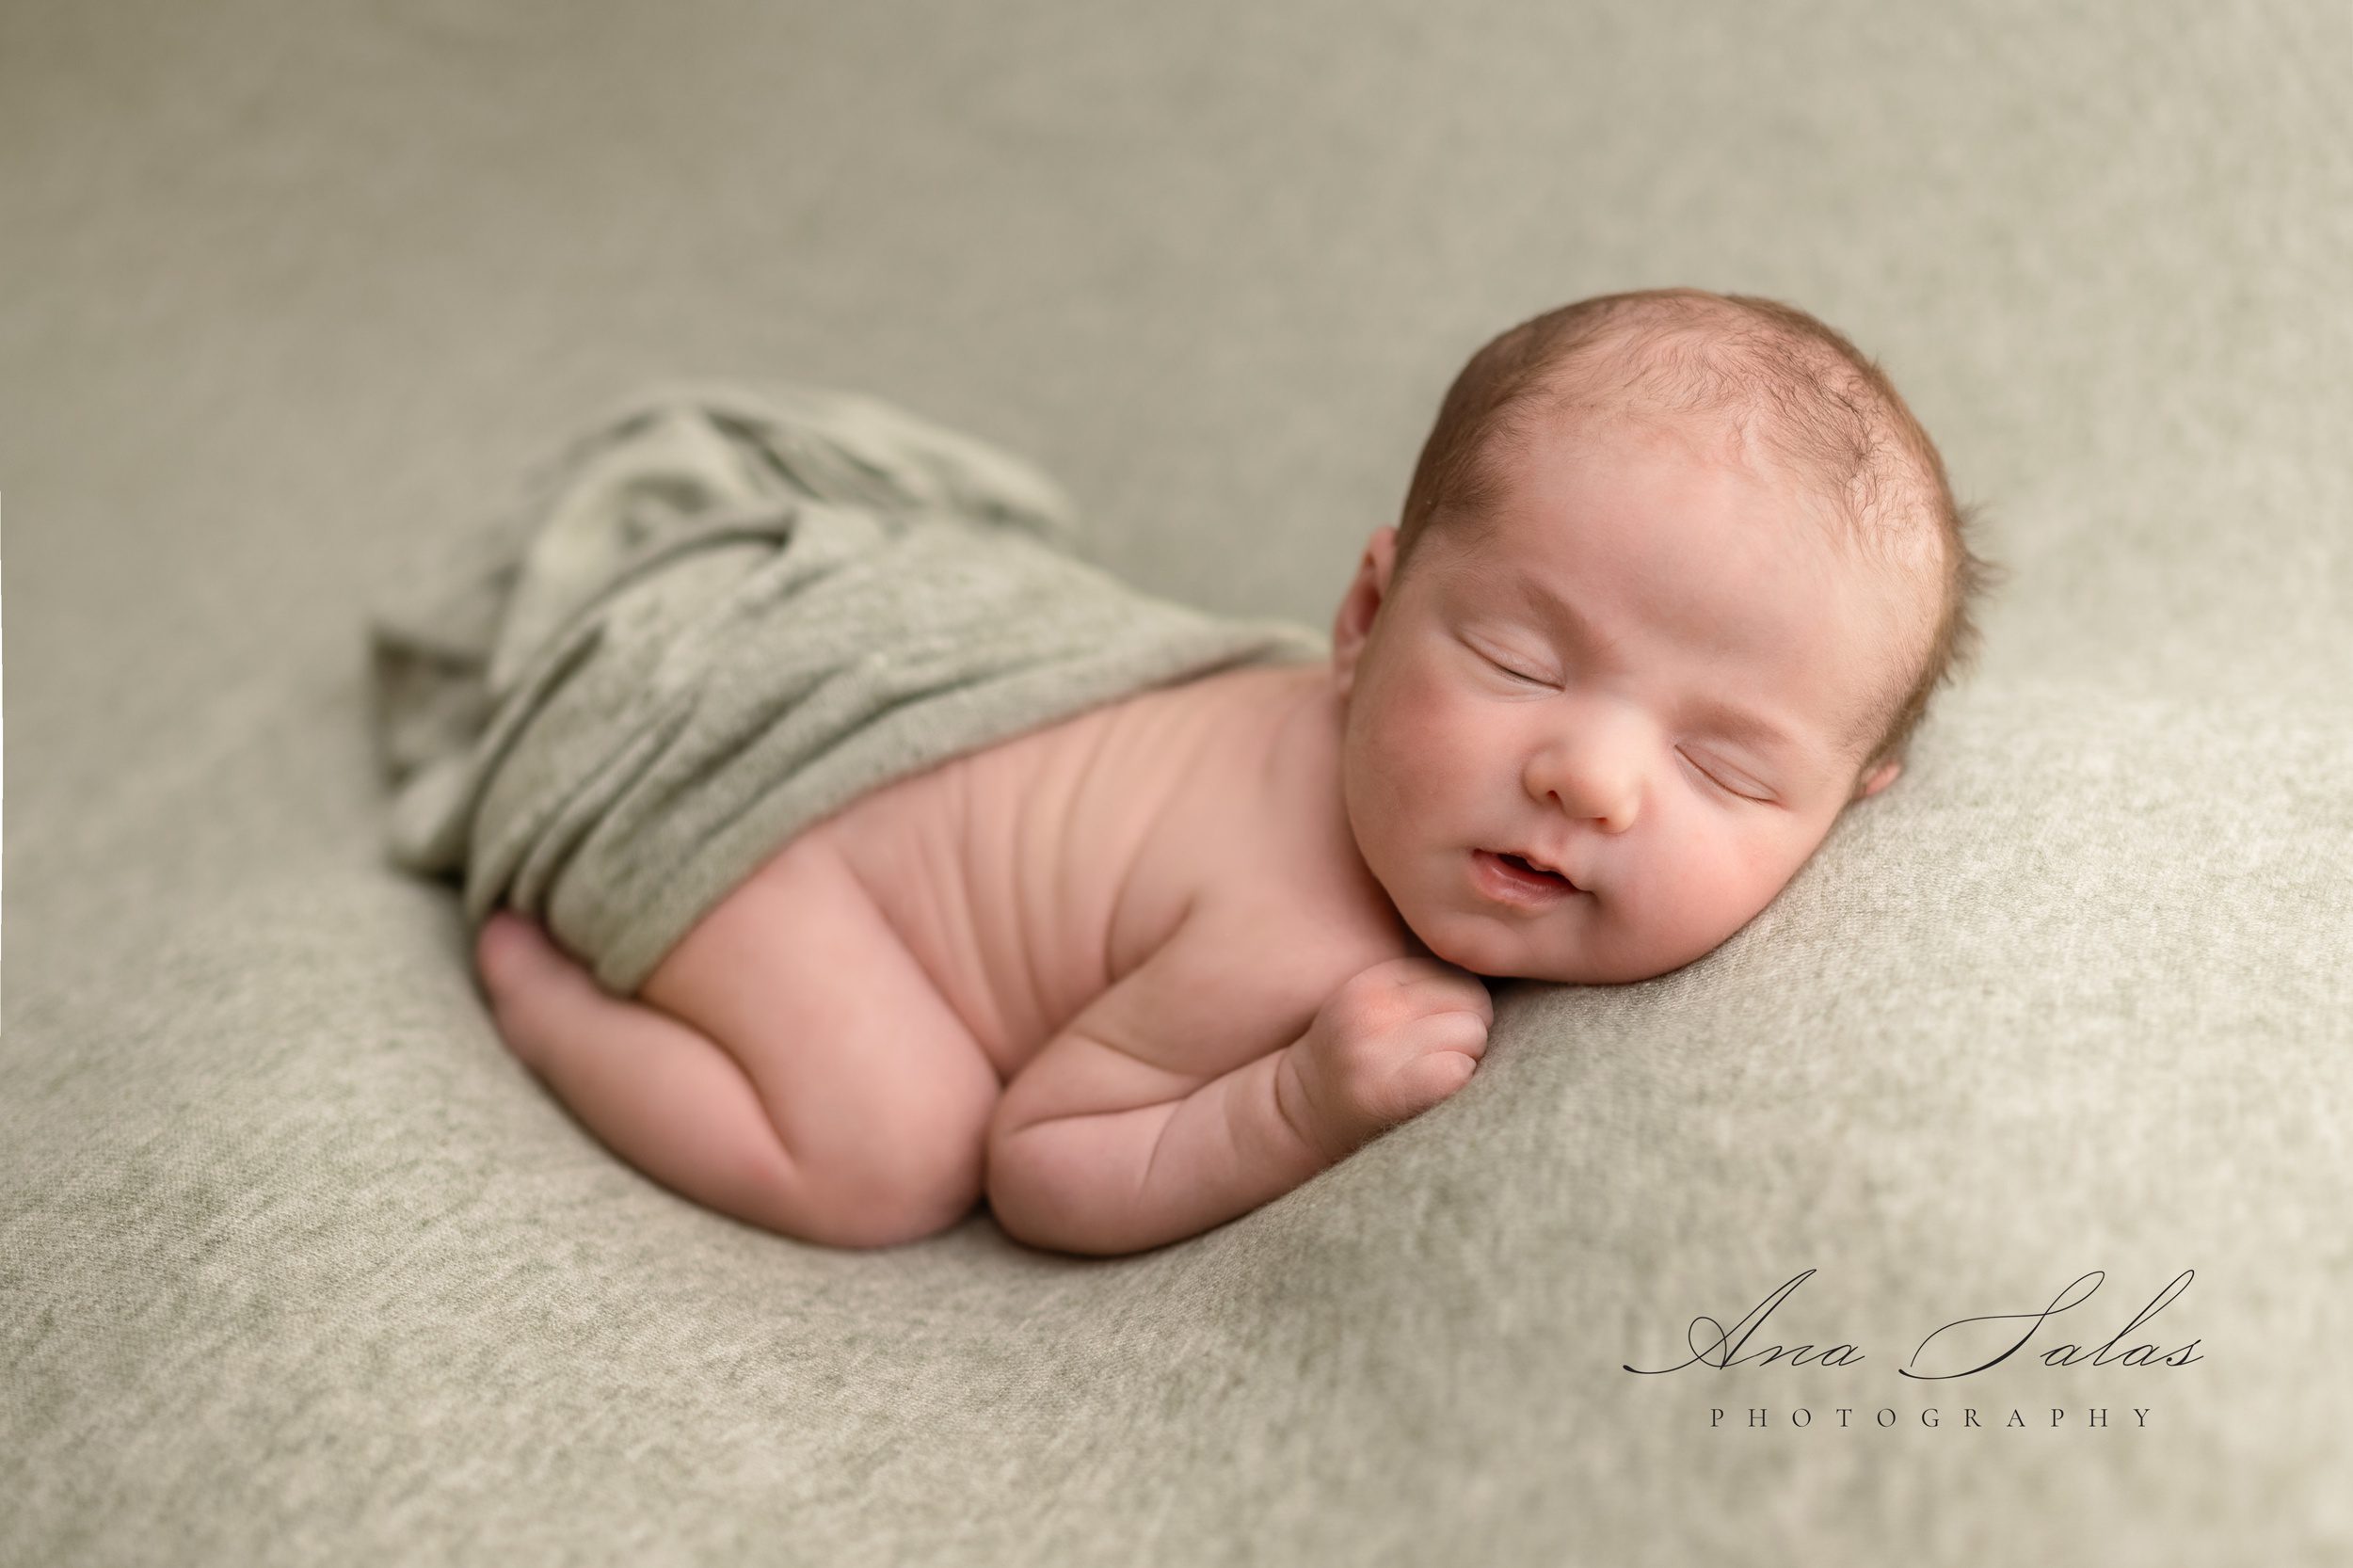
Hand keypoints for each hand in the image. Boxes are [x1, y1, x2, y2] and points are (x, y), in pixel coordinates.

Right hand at [1286, 957, 1492, 1161]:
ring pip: (1473, 1035)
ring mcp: (1375, 1048)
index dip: (1463, 1012)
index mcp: (1377, 979)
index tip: (1437, 1037)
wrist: (1297, 1115)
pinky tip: (1432, 1095)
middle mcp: (1373, 1007)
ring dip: (1467, 1060)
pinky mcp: (1383, 1089)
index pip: (1462, 977)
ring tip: (1433, 1076)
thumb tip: (1507, 973)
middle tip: (1439, 1060)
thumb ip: (1427, 988)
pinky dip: (1458, 1085)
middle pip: (1475, 1004)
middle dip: (1471, 1034)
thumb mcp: (1380, 1005)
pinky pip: (1458, 1071)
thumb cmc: (1358, 1061)